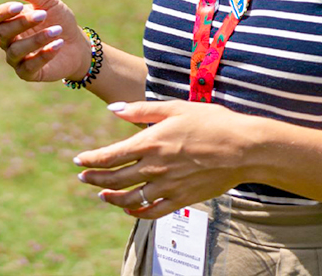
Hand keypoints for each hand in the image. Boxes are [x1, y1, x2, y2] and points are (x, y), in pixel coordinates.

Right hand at [0, 0, 89, 82]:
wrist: (77, 45)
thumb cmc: (59, 20)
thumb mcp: (49, 2)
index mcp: (8, 21)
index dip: (2, 12)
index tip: (19, 6)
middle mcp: (7, 41)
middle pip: (3, 32)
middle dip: (22, 22)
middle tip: (43, 14)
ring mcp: (16, 59)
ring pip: (16, 50)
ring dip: (37, 39)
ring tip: (57, 30)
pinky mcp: (27, 74)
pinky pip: (29, 67)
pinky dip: (44, 54)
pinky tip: (58, 44)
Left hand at [73, 100, 257, 219]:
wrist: (243, 148)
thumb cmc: (212, 121)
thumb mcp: (175, 108)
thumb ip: (141, 109)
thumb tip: (113, 109)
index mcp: (150, 142)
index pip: (110, 156)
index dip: (91, 159)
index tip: (78, 161)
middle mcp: (155, 167)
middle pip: (115, 178)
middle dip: (94, 178)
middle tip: (83, 178)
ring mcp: (168, 186)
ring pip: (130, 199)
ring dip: (112, 198)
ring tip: (102, 195)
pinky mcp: (182, 199)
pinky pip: (153, 211)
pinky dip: (137, 213)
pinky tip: (130, 209)